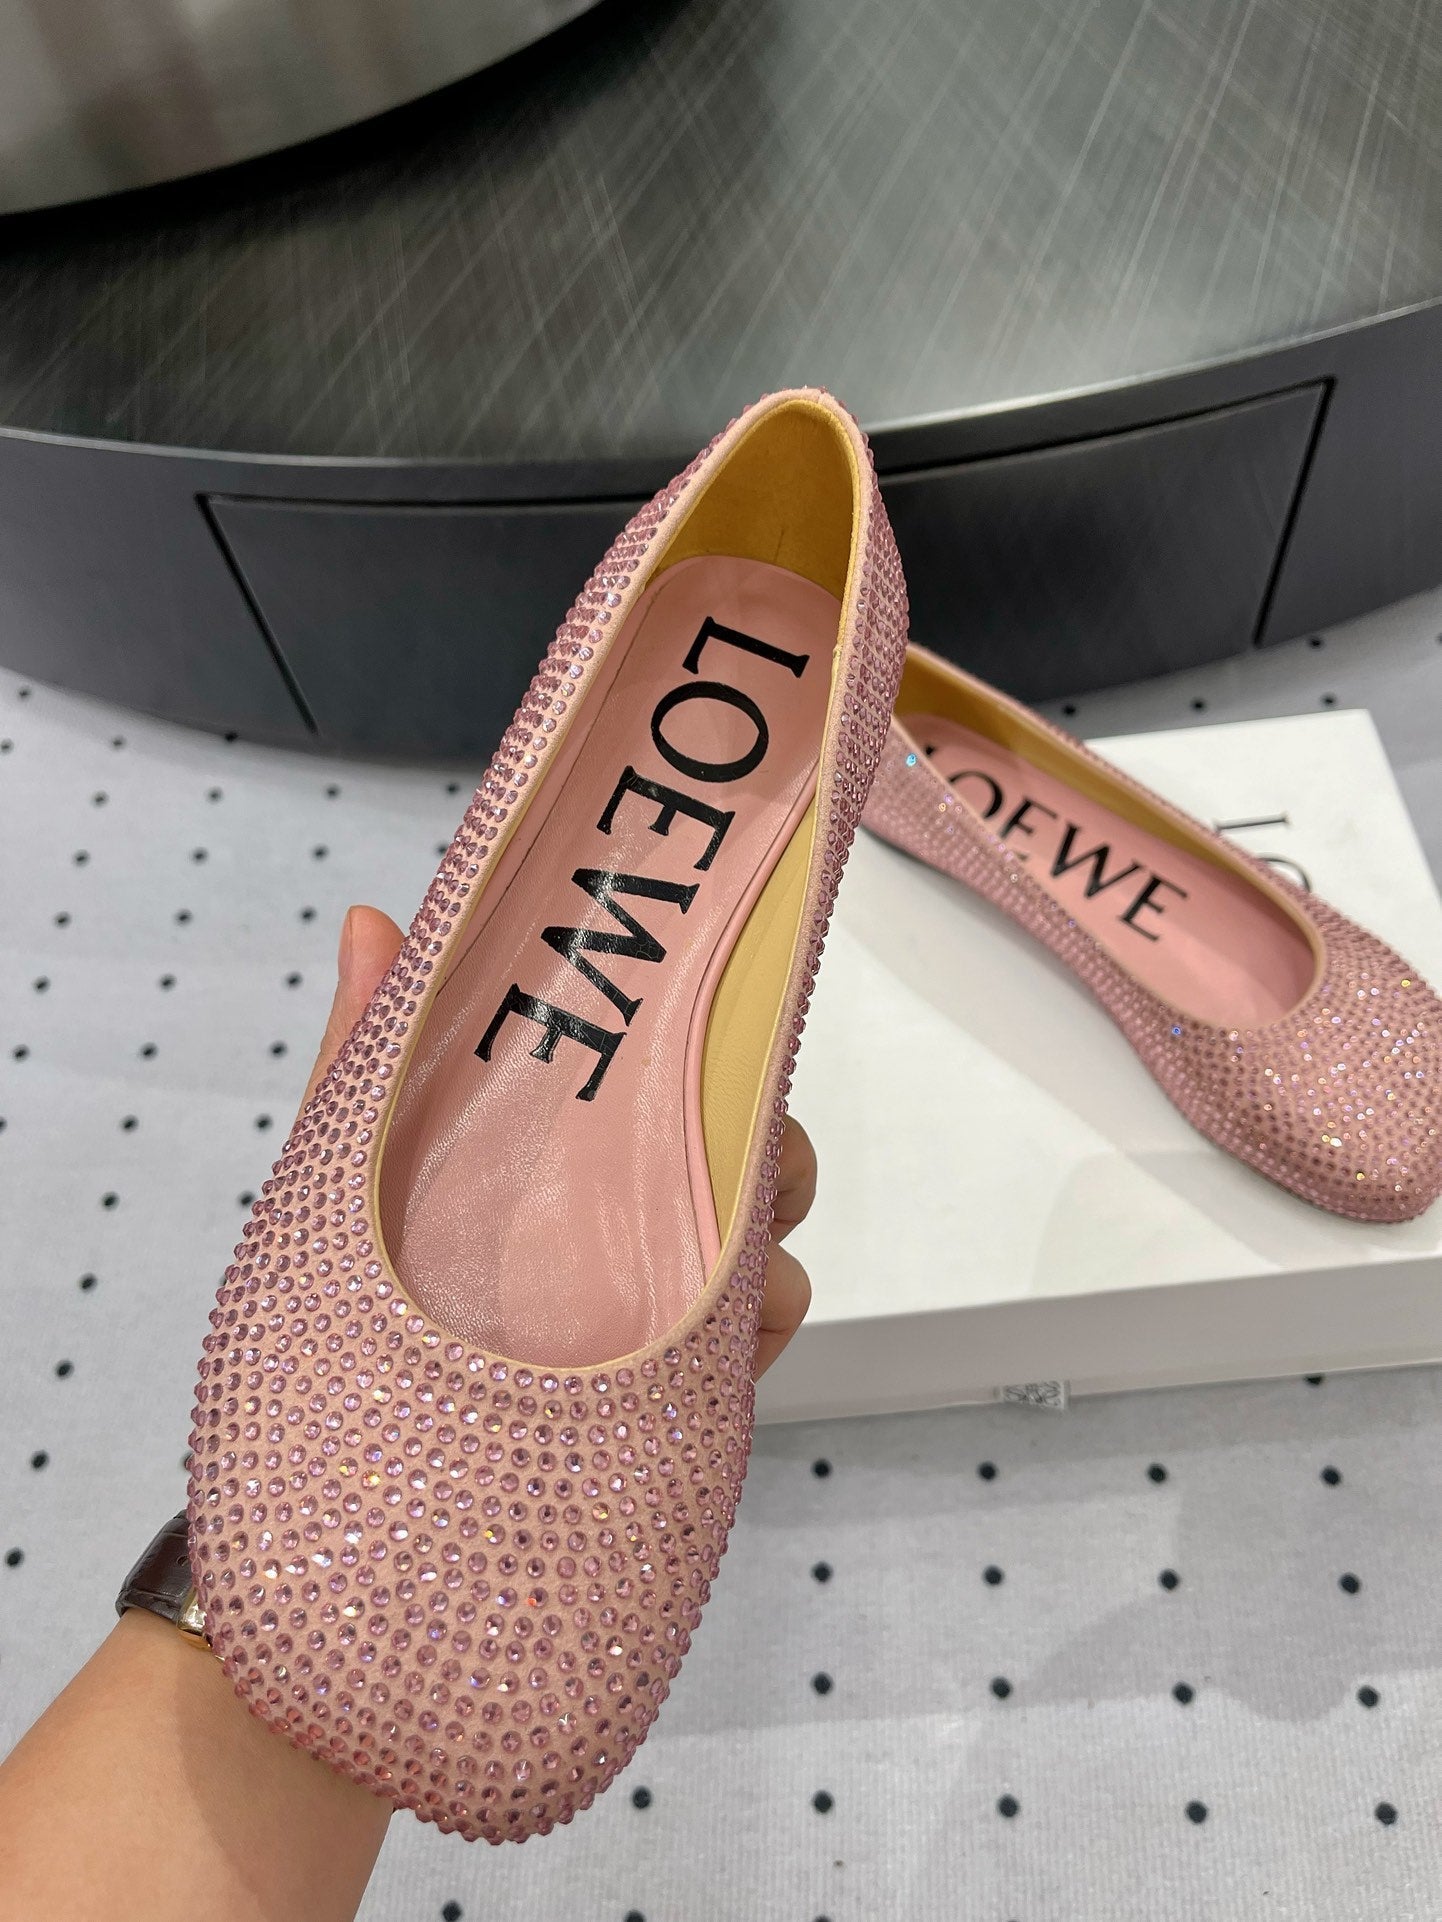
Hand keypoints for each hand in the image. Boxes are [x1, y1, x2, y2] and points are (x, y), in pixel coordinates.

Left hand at [319, 905, 816, 1377]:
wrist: (373, 1435)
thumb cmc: (358, 1276)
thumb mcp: (353, 1149)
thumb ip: (370, 1037)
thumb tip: (370, 920)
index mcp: (563, 1140)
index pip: (667, 1071)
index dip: (714, 1051)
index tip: (726, 1042)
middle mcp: (620, 1207)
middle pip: (749, 1151)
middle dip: (775, 1154)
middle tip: (755, 1173)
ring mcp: (654, 1293)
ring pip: (767, 1247)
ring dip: (769, 1255)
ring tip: (735, 1277)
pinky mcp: (672, 1370)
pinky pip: (755, 1339)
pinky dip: (762, 1335)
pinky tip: (728, 1342)